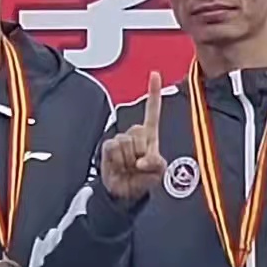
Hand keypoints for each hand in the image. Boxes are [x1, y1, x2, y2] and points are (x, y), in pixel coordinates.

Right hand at [99, 71, 166, 201]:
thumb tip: (141, 161)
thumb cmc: (143, 180)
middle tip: (139, 165)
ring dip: (128, 159)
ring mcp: (120, 140)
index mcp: (150, 136)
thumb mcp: (158, 173)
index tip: (155, 74)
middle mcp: (135, 134)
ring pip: (125, 142)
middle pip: (138, 132)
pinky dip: (117, 161)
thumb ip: (156, 165)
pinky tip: (118, 166)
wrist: (124, 193)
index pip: (152, 112)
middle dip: (140, 151)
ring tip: (128, 167)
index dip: (153, 93)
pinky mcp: (107, 147)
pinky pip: (112, 148)